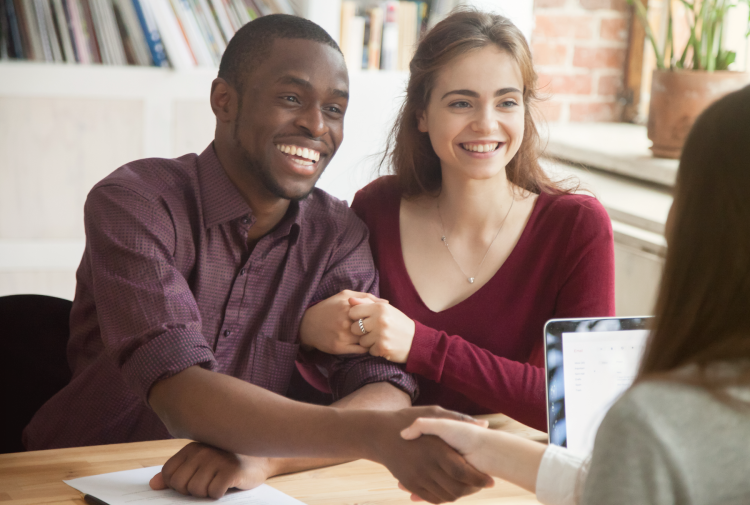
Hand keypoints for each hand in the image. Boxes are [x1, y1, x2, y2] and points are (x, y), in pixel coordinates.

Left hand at [149, 442, 273, 498]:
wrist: (261, 459)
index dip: (177, 485)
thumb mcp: (200, 464)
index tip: (192, 481)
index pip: (168, 474)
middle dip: (192, 491)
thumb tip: (153, 485)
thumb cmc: (227, 463)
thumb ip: (177, 472)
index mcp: (192, 448)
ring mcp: (217, 459)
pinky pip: (213, 493)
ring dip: (207, 493)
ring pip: (196, 491)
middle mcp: (203, 451)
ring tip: (218, 482)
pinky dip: (219, 494)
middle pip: (180, 485)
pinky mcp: (231, 470)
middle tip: (208, 483)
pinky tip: (228, 484)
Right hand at [299, 290, 386, 354]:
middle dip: (379, 329)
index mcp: (349, 306)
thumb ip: (365, 296)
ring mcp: (343, 336)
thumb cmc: (329, 308)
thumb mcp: (344, 295)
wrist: (308, 324)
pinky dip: (367, 347)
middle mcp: (346, 321)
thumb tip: (386, 302)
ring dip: (373, 339)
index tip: (383, 318)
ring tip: (375, 337)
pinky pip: (361, 350)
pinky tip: (366, 343)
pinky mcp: (340, 348)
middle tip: (383, 330)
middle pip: (372, 327)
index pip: (374, 312)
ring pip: (368, 340)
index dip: (380, 316)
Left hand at [349, 299, 415, 362]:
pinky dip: (375, 349)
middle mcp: (380, 320)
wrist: (416, 341)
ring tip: (379, 338)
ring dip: (368, 342)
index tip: (363, 320)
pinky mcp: (382, 348)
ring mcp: (381, 335)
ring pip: (361, 341)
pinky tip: (383, 345)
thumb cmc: (398, 323)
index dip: (356, 317)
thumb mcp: (386, 309)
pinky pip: (369, 350)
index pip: (353, 311)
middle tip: (371, 331)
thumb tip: (350, 300)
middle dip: (360, 331)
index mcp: (380, 307)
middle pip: (354, 328)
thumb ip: (367, 303)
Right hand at [368, 406, 493, 503]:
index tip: (490, 479)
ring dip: (459, 495)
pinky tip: (451, 490)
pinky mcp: (410, 483)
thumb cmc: (408, 419)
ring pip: (445, 496)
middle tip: (481, 486)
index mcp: (435, 448)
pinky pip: (431, 498)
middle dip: (472, 490)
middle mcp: (426, 466)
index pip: (463, 472)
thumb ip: (459, 418)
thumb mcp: (433, 413)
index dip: (479, 479)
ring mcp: (416, 477)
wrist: (379, 434)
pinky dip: (444, 498)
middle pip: (456, 488)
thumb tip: (485, 423)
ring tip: (469, 488)